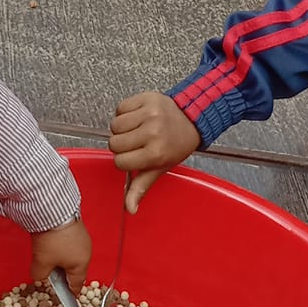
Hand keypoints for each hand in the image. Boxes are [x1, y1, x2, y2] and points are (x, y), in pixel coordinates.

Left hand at [30, 217, 90, 292]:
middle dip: (62, 273)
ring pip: (72, 256)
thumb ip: (40, 275)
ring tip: (47, 255)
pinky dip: (62, 246)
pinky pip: (70, 244)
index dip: (69, 292)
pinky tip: (51, 243)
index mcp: (81, 265)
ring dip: (61, 258)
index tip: (65, 297)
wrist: (53, 212)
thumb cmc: (52, 240)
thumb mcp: (41, 263)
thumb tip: (40, 276)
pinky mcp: (77, 228)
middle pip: (74, 270)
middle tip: (49, 272)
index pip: (76, 285)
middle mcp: (86, 252)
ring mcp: (83, 239)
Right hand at [109, 92, 200, 211]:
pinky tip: (138, 116)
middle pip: (114, 143)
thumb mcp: (160, 168)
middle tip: (138, 142)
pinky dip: (125, 112)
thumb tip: (129, 208)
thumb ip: (141, 187)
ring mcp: (149, 114)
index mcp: (156, 153)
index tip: (136, 156)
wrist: (192, 118)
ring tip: (138, 128)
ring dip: (122, 128)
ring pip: (114, 125)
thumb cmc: (176, 144)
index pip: (120, 162)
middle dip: (122, 144)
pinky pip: (120, 108)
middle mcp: (153, 133)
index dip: (125, 160)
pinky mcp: (146, 98)